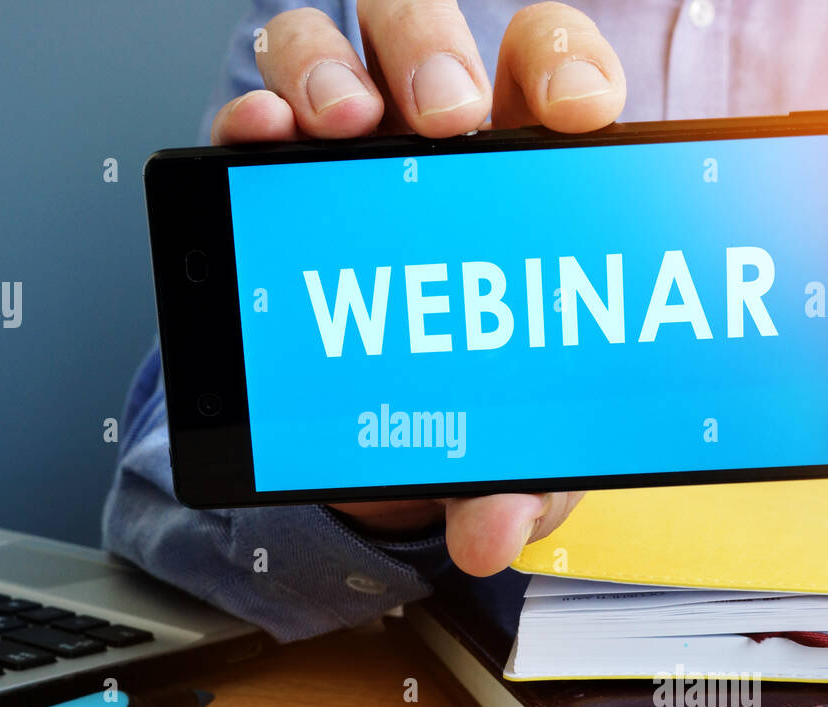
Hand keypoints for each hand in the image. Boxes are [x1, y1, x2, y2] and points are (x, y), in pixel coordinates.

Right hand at [211, 0, 623, 574]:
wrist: (381, 433)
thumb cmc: (468, 409)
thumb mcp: (508, 448)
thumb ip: (515, 485)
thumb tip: (489, 535)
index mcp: (526, 177)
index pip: (554, 76)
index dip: (568, 68)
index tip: (576, 115)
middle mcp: (440, 143)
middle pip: (442, 35)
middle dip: (440, 56)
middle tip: (444, 120)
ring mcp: (355, 148)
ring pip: (343, 42)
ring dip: (336, 69)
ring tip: (339, 126)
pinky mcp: (278, 175)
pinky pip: (255, 110)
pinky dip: (252, 109)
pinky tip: (255, 135)